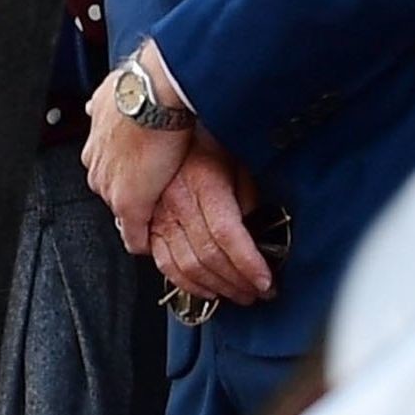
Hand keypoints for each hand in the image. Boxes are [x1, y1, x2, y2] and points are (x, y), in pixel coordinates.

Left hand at [82, 67, 191, 252]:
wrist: (155, 92)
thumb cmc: (143, 85)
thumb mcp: (112, 92)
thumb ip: (102, 104)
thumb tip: (95, 104)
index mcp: (94, 141)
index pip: (106, 166)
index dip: (125, 171)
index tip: (139, 173)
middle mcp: (97, 164)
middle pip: (111, 187)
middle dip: (129, 188)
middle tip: (153, 188)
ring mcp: (111, 186)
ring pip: (121, 208)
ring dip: (138, 209)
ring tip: (160, 210)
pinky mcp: (129, 205)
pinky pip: (134, 235)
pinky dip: (144, 239)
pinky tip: (155, 240)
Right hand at [150, 134, 272, 305]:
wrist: (158, 121)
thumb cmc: (199, 135)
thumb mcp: (234, 158)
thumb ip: (246, 194)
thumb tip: (255, 227)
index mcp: (204, 182)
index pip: (229, 235)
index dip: (249, 264)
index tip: (267, 281)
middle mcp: (178, 201)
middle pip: (209, 255)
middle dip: (238, 282)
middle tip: (257, 291)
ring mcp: (158, 214)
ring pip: (185, 266)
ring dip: (215, 288)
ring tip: (237, 294)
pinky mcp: (147, 223)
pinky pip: (163, 263)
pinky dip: (185, 283)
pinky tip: (205, 289)